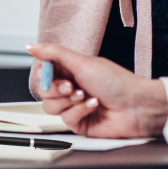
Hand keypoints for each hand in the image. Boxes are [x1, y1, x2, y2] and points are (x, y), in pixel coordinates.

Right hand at [26, 43, 167, 137]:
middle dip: (56, 89)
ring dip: (68, 101)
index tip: (49, 73)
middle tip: (71, 86)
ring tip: (85, 96)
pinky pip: (66, 119)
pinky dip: (80, 111)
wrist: (137, 106)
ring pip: (50, 107)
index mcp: (70, 70)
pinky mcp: (79, 123)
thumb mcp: (82, 62)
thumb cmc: (117, 82)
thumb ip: (53, 53)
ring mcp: (74, 106)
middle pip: (43, 91)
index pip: (43, 72)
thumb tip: (30, 46)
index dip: (44, 74)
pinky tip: (94, 105)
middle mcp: (70, 88)